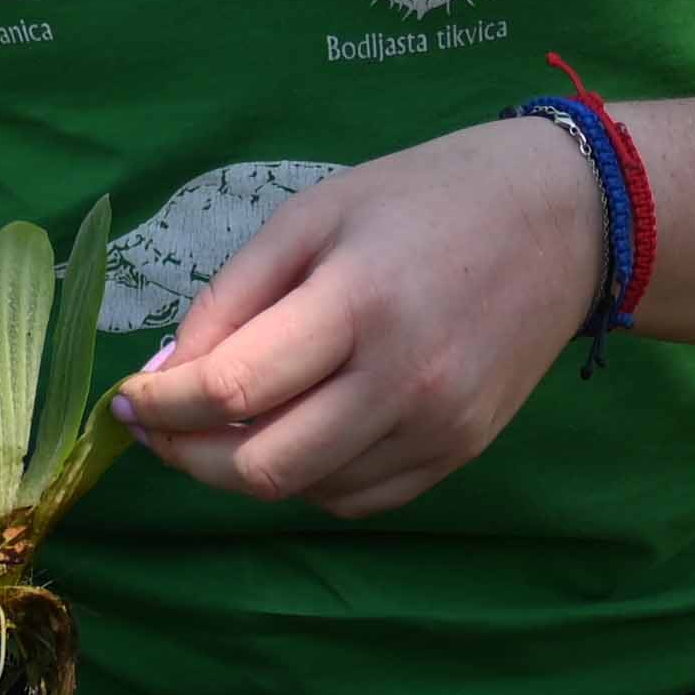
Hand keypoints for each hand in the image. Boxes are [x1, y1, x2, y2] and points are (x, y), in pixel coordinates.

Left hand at [109, 115, 607, 517]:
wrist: (566, 219)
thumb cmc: (424, 199)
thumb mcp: (312, 216)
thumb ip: (231, 300)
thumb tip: (165, 377)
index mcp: (358, 304)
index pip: (234, 389)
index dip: (162, 407)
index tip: (127, 397)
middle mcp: (404, 381)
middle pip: (264, 467)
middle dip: (188, 457)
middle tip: (157, 426)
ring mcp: (440, 428)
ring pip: (306, 491)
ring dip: (243, 468)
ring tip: (223, 419)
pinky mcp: (462, 453)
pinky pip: (357, 496)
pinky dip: (306, 477)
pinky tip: (292, 430)